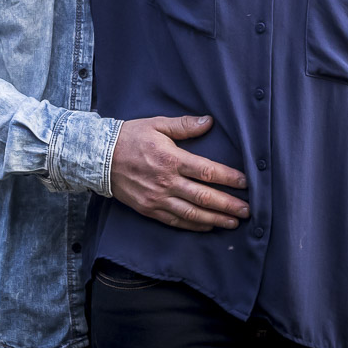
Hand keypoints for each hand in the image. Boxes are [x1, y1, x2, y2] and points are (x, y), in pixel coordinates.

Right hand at [109, 116, 249, 230]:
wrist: (99, 157)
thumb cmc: (130, 137)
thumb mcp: (157, 124)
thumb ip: (185, 125)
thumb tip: (209, 121)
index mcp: (171, 159)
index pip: (207, 171)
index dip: (229, 178)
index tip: (246, 183)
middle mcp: (166, 182)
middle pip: (204, 197)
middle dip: (228, 204)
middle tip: (248, 210)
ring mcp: (157, 198)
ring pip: (192, 213)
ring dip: (215, 219)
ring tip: (234, 222)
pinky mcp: (148, 209)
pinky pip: (175, 221)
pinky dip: (193, 225)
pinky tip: (208, 226)